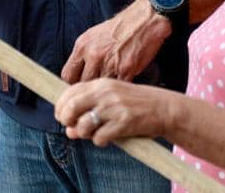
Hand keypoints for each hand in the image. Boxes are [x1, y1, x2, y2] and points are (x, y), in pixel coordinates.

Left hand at [54, 79, 171, 145]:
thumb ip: (89, 110)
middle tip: (73, 128)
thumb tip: (69, 130)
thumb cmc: (135, 104)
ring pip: (82, 125)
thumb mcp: (111, 99)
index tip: (62, 116)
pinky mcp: (123, 123)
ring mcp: (114, 108)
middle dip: (67, 120)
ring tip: (94, 133)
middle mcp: (105, 93)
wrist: (163, 108)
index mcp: (101, 84)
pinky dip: (100, 141)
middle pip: (71, 107)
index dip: (60, 106)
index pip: (69, 92)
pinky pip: (99, 138)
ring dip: (84, 134)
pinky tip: (108, 138)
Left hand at [61, 0, 170, 82]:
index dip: (73, 84)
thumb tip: (78, 74)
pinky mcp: (125, 69)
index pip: (67, 75)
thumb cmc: (121, 27)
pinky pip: (118, 86)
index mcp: (83, 45)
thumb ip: (84, 54)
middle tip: (97, 88)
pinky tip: (123, 81)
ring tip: (111, 85)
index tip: (79, 87)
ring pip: (100, 87)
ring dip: (105, 89)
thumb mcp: (94, 35)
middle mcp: (93, 54)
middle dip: (89, 88)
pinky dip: (120, 87)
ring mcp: (109, 63)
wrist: (144, 20)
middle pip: (82, 84)